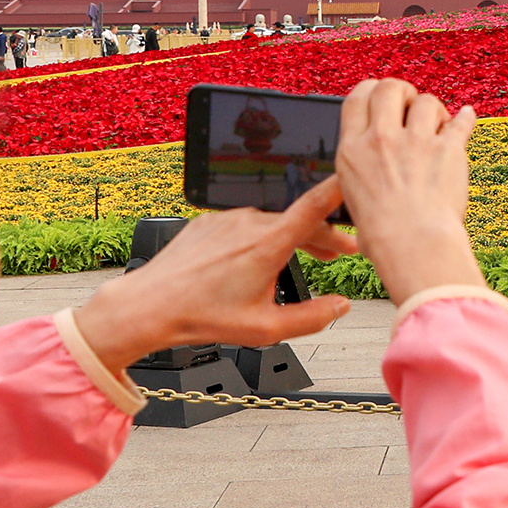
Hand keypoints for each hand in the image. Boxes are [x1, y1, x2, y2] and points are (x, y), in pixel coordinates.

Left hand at [72, 179, 360, 375]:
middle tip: (341, 252)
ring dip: (290, 237)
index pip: (314, 206)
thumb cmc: (202, 317)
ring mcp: (226, 219)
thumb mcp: (266, 328)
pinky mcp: (208, 221)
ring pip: (270, 222)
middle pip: (298, 220)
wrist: (150, 306)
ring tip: (298, 256)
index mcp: (268, 244)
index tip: (357, 178)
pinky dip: (258, 237)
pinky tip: (254, 259)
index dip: (340, 190)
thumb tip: (340, 307)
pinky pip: (242, 225)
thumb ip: (312, 318)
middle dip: (324, 236)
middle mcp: (249, 223)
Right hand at [330, 77, 487, 303]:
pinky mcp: (447, 149)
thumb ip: (364, 165)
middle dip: (403, 91)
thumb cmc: (382, 234)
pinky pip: (461, 122)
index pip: (357, 98)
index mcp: (353, 150)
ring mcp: (416, 142)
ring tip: (438, 126)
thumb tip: (375, 158)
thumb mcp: (353, 194)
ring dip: (434, 110)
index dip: (370, 89)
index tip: (380, 93)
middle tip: (411, 105)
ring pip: (426, 101)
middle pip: (390, 87)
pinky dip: (465, 119)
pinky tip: (466, 117)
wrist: (412, 246)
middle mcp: (382, 140)